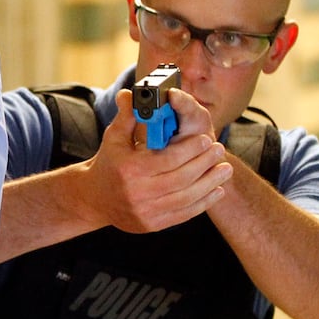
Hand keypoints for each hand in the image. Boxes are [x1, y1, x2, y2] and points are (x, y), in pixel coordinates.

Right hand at [84, 89, 232, 231]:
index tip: (207, 139)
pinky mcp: (153, 225)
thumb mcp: (115, 137)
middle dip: (205, 163)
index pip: (169, 159)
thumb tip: (132, 93)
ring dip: (210, 183)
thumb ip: (128, 115)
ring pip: (187, 197)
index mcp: (129, 169)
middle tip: (219, 149)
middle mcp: (137, 193)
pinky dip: (203, 202)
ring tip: (225, 169)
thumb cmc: (109, 163)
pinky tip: (215, 190)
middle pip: (182, 178)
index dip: (192, 149)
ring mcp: (145, 212)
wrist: (94, 198)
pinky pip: (184, 213)